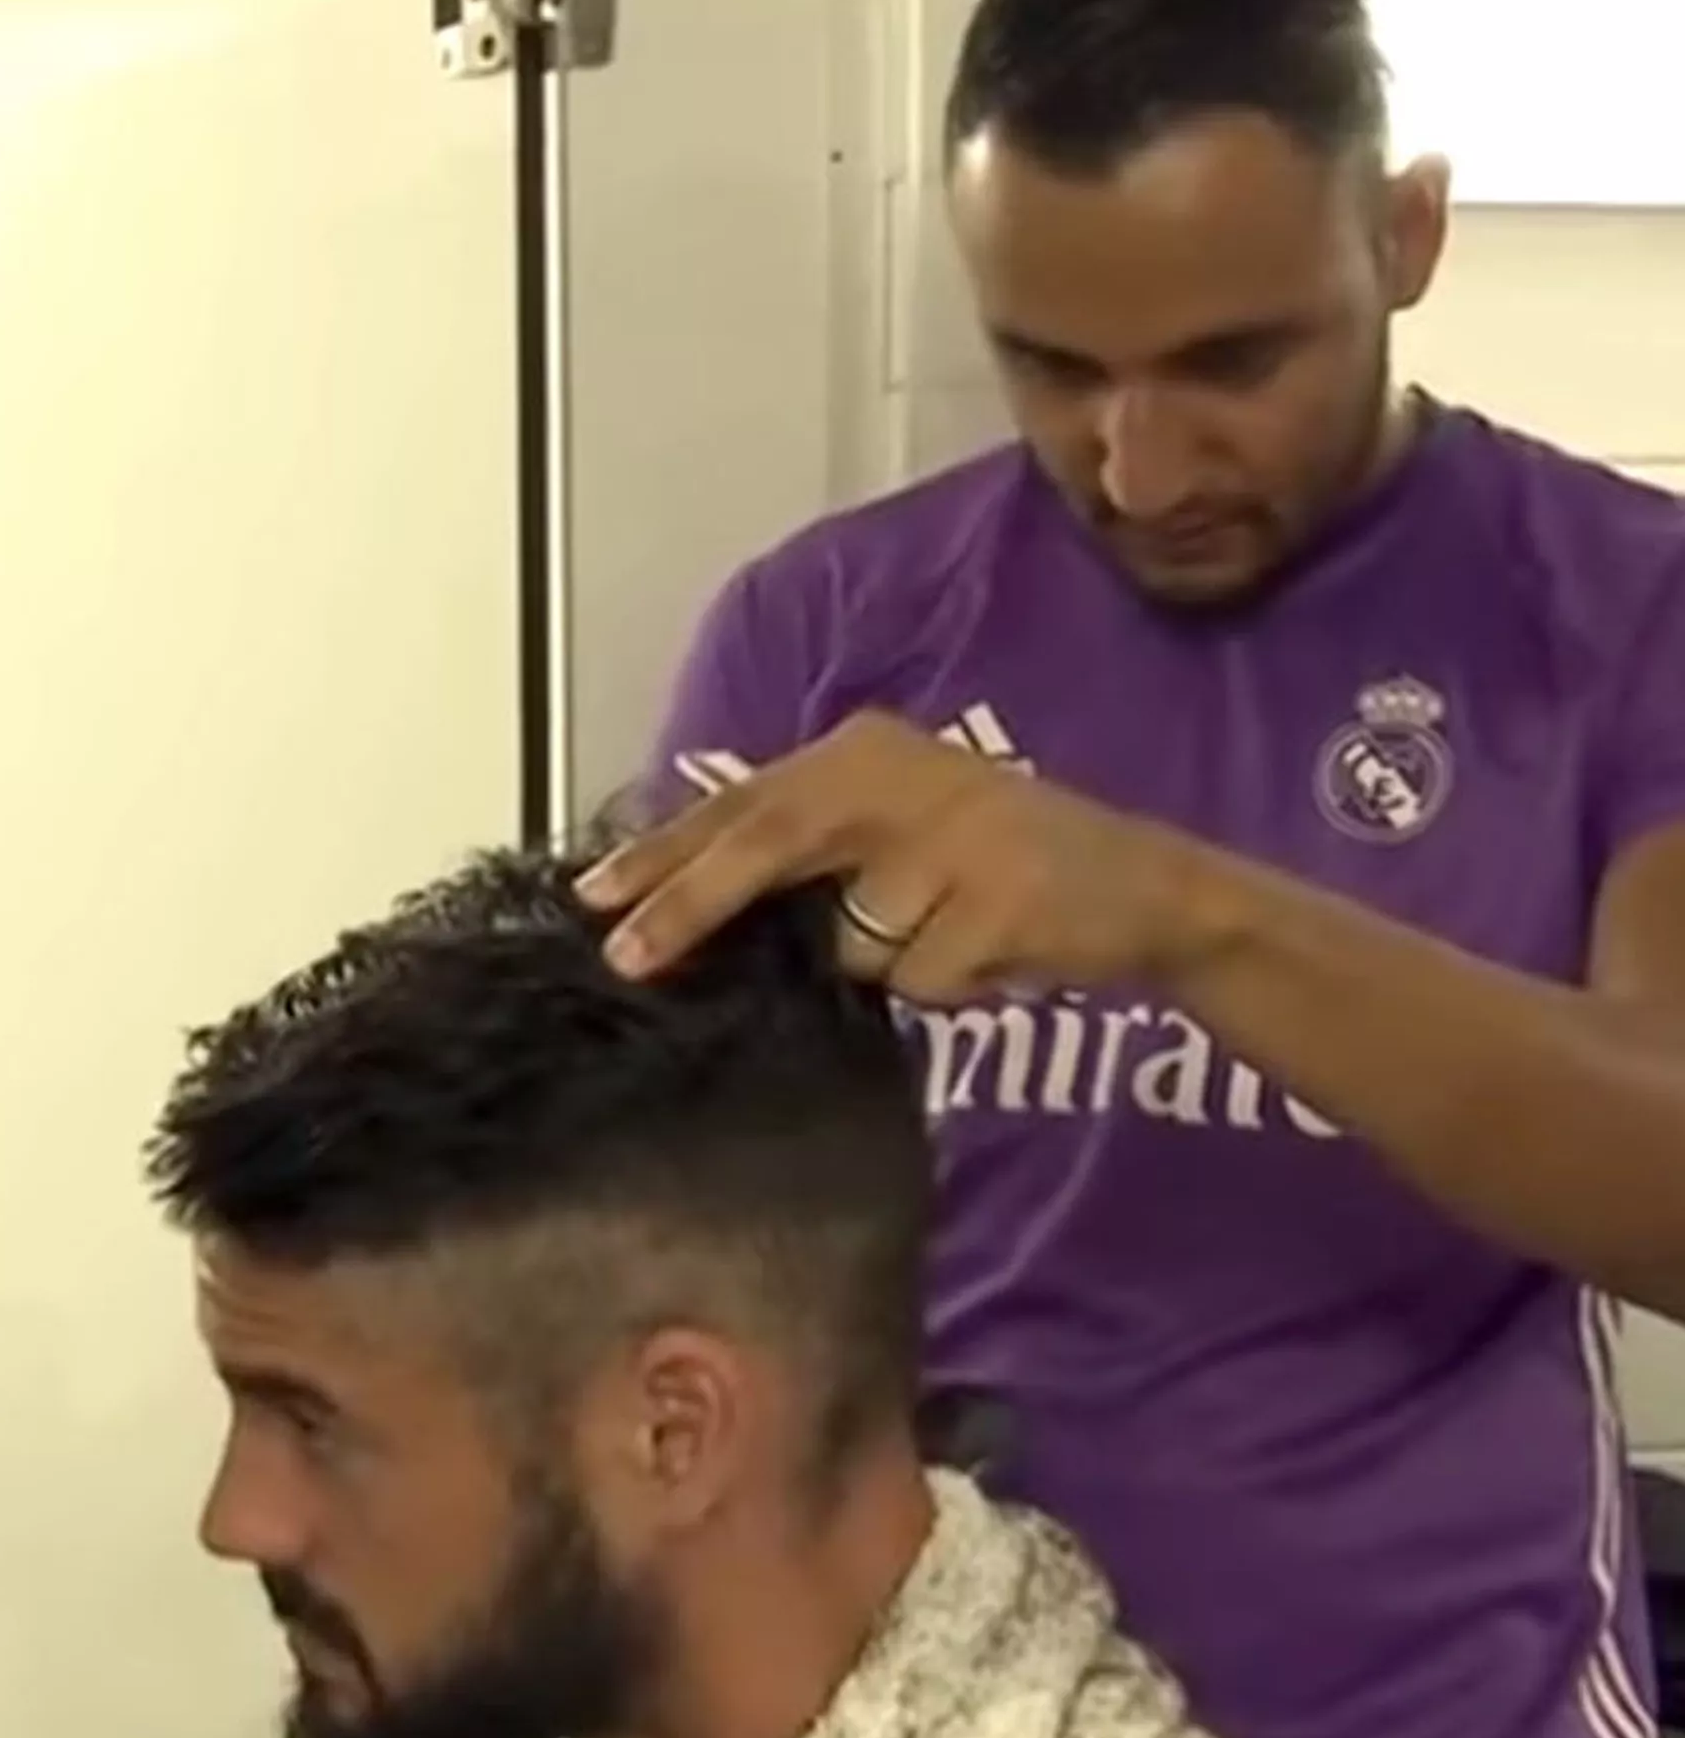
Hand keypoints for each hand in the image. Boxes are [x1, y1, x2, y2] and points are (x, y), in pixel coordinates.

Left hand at [576, 710, 1204, 1003]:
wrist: (1145, 886)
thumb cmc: (1000, 866)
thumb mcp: (899, 833)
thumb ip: (811, 852)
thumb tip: (686, 913)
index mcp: (865, 751)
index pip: (743, 803)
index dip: (666, 852)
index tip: (593, 897)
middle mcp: (900, 775)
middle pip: (766, 843)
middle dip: (689, 905)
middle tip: (625, 957)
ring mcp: (953, 835)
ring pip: (854, 941)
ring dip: (892, 962)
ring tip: (952, 932)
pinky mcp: (998, 899)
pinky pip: (922, 980)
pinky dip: (950, 986)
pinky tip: (997, 951)